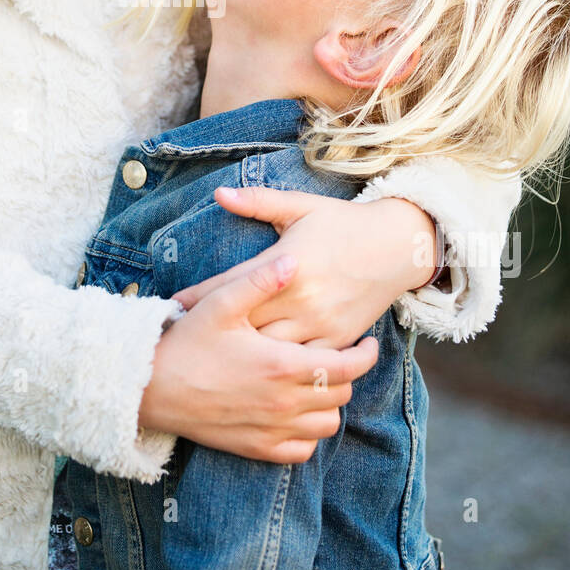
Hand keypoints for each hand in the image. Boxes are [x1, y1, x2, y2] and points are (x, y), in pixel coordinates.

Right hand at [139, 257, 378, 463]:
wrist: (149, 389)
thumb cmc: (185, 343)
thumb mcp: (220, 302)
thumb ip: (260, 280)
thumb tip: (293, 260)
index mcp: (282, 365)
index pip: (348, 367)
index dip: (366, 355)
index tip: (367, 343)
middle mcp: (284, 403)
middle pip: (342, 395)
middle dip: (347, 374)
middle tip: (339, 355)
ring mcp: (271, 430)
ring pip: (328, 425)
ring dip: (330, 404)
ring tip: (318, 382)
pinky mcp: (256, 449)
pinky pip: (302, 450)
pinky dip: (308, 434)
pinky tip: (296, 412)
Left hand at [172, 188, 436, 348]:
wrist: (398, 247)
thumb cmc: (343, 223)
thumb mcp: (301, 207)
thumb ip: (258, 201)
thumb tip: (219, 193)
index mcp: (287, 262)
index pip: (231, 284)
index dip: (198, 297)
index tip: (171, 307)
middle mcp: (300, 297)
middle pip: (245, 323)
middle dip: (213, 331)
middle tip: (180, 342)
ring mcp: (319, 323)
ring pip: (270, 351)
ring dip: (241, 356)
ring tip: (209, 362)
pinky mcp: (336, 341)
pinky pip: (303, 366)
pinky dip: (279, 371)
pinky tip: (255, 376)